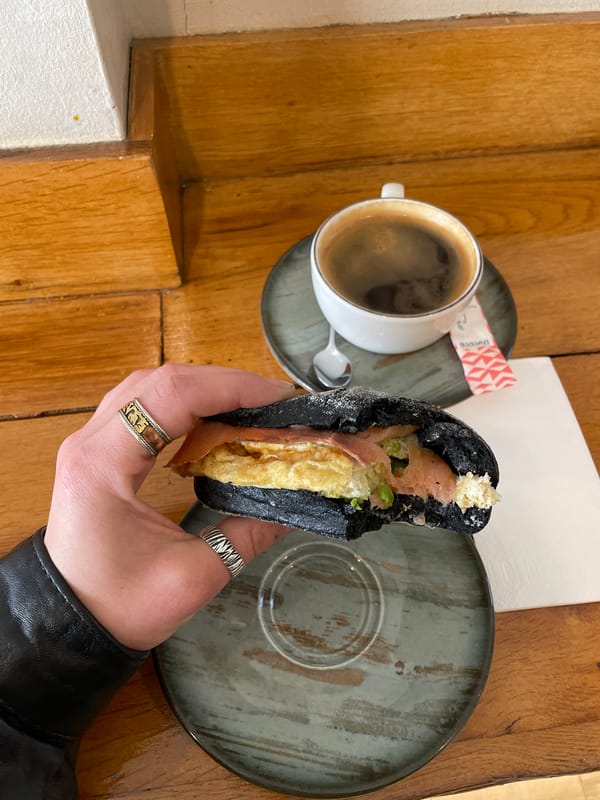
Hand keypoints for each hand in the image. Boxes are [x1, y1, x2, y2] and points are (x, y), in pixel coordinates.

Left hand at [44, 364, 294, 650]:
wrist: (69, 622)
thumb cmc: (119, 605)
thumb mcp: (192, 577)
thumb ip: (246, 536)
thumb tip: (294, 505)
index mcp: (103, 464)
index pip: (171, 396)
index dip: (229, 387)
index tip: (276, 398)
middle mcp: (90, 441)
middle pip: (161, 381)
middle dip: (224, 383)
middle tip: (274, 401)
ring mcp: (91, 442)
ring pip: (151, 387)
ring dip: (204, 388)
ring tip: (250, 404)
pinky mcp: (99, 452)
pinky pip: (143, 406)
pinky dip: (184, 403)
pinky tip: (214, 418)